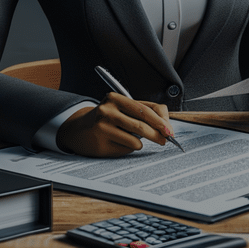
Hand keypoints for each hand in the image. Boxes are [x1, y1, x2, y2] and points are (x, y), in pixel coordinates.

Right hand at [56, 92, 173, 156]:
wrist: (80, 130)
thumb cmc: (107, 118)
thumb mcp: (123, 108)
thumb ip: (143, 111)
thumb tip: (165, 125)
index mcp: (116, 98)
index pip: (144, 109)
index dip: (160, 120)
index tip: (169, 129)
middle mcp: (108, 111)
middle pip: (141, 125)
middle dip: (158, 134)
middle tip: (165, 140)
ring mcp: (103, 127)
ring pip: (135, 139)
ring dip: (142, 142)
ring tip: (138, 140)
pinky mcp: (101, 143)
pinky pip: (126, 149)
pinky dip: (130, 147)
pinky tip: (121, 143)